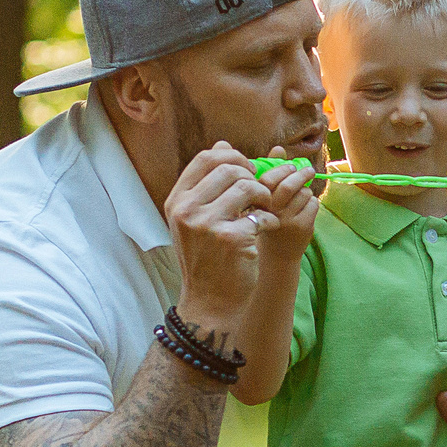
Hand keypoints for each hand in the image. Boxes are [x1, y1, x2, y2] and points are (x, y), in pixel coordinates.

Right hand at [164, 142, 276, 330]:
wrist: (210, 301)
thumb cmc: (207, 258)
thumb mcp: (195, 220)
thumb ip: (207, 184)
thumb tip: (223, 145)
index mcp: (177, 201)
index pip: (205, 158)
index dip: (232, 157)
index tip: (246, 171)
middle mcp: (187, 210)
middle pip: (230, 168)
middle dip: (252, 177)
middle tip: (259, 195)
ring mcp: (207, 225)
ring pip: (248, 186)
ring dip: (264, 197)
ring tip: (264, 211)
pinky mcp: (231, 239)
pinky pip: (261, 214)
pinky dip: (270, 219)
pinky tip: (267, 229)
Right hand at [258, 158, 320, 255]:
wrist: (276, 254)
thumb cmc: (268, 219)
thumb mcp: (262, 198)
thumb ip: (270, 171)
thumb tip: (279, 148)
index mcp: (255, 202)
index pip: (269, 179)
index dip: (282, 169)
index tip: (291, 166)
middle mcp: (269, 212)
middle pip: (289, 185)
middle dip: (301, 174)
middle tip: (308, 171)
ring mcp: (286, 221)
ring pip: (304, 193)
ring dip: (306, 191)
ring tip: (301, 196)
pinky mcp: (302, 227)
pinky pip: (313, 204)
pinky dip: (312, 203)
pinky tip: (305, 209)